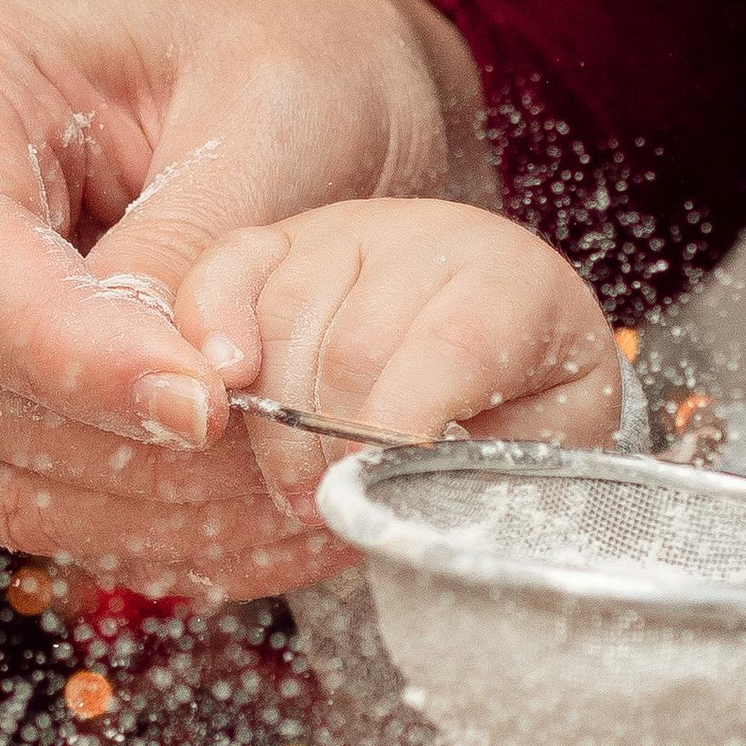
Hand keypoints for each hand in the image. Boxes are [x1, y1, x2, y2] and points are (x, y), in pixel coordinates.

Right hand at [0, 0, 483, 595]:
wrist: (311, 93)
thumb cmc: (287, 66)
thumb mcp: (272, 116)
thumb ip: (203, 246)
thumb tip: (175, 387)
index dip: (71, 354)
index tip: (205, 407)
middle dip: (114, 436)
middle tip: (269, 455)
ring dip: (131, 495)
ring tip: (273, 488)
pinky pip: (25, 496)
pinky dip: (131, 520)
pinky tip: (238, 511)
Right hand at [187, 198, 622, 522]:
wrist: (498, 361)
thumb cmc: (521, 415)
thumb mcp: (540, 452)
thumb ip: (489, 475)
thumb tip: (407, 508)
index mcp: (513, 284)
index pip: (454, 343)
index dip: (404, 419)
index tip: (371, 481)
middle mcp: (427, 239)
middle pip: (353, 341)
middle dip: (330, 443)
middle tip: (328, 510)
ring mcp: (344, 235)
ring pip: (282, 319)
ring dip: (273, 424)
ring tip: (297, 490)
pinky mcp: (274, 246)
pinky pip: (220, 277)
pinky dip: (205, 340)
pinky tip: (211, 408)